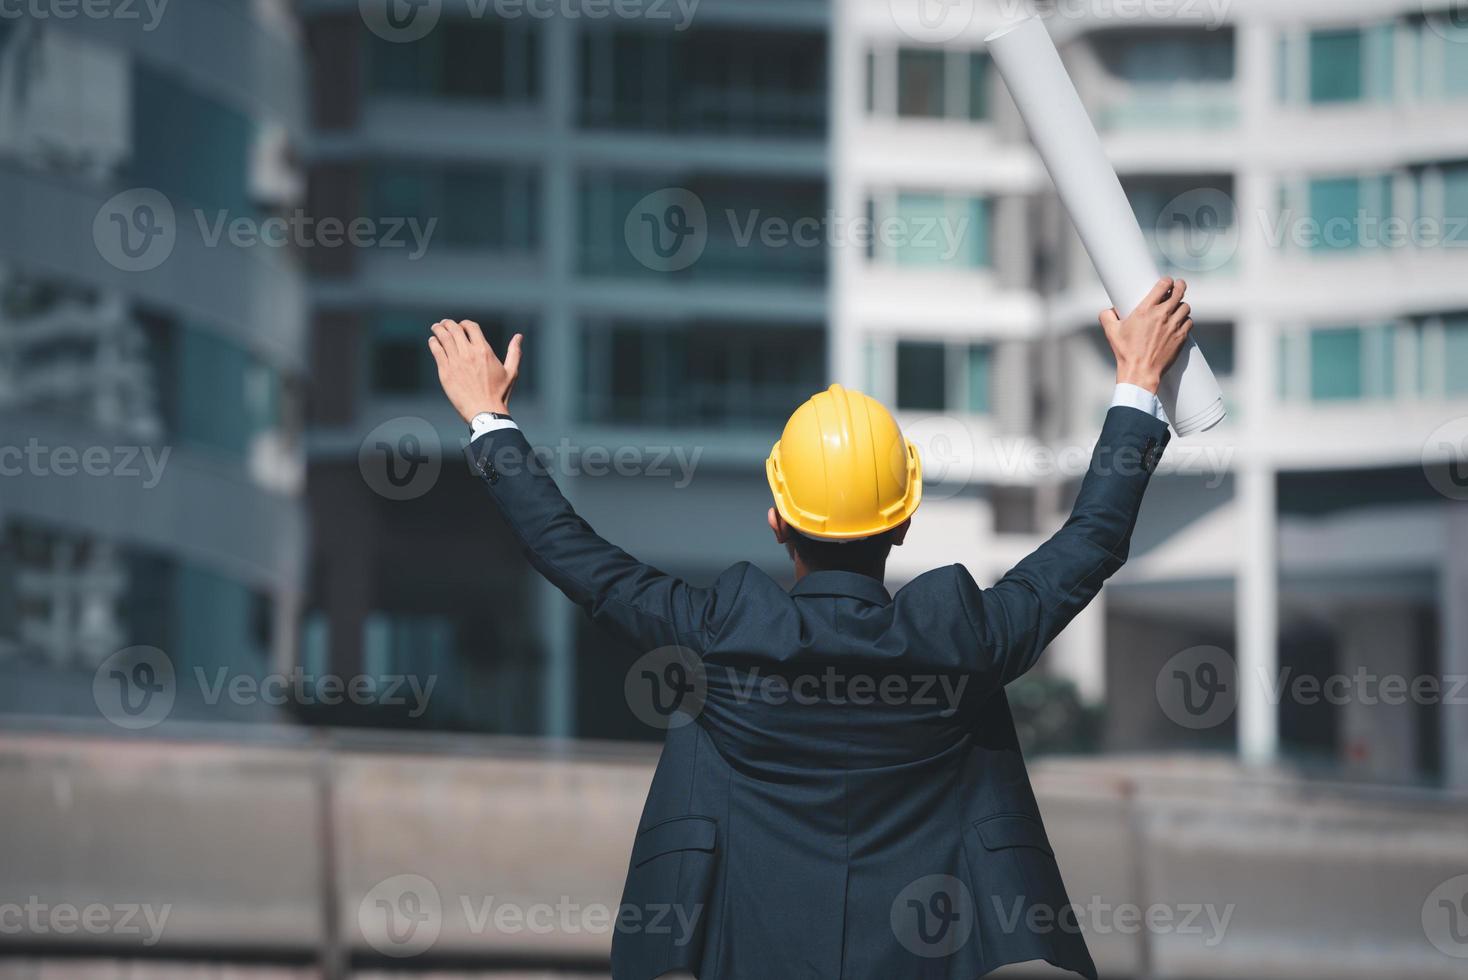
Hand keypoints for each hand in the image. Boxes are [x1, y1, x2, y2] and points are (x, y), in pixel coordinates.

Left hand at [427, 320, 522, 422]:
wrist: (484, 411)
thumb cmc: (499, 394)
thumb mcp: (511, 372)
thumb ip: (514, 352)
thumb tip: (519, 336)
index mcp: (484, 350)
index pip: (470, 326)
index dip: (464, 323)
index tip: (461, 326)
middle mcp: (469, 353)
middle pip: (454, 329)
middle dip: (448, 323)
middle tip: (444, 323)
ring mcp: (455, 361)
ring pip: (443, 337)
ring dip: (438, 329)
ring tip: (436, 328)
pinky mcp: (445, 371)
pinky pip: (436, 350)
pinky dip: (433, 342)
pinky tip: (433, 341)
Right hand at [1099, 277, 1192, 393]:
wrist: (1140, 371)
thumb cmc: (1125, 352)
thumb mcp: (1111, 332)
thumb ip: (1107, 316)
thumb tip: (1108, 310)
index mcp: (1146, 310)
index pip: (1163, 286)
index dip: (1167, 280)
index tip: (1168, 281)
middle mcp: (1162, 315)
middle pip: (1179, 293)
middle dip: (1180, 286)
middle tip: (1179, 285)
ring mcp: (1174, 326)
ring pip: (1185, 307)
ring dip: (1181, 305)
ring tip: (1177, 307)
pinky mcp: (1181, 337)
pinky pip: (1189, 322)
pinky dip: (1185, 320)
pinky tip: (1180, 322)